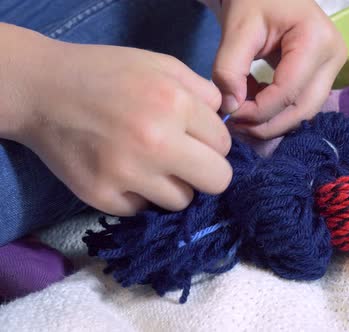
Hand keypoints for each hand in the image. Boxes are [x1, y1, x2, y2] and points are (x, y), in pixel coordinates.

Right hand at [17, 38, 231, 215]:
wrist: (43, 91)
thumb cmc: (109, 74)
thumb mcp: (162, 65)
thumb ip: (203, 92)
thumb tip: (226, 122)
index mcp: (175, 104)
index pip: (225, 145)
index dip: (213, 142)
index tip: (196, 138)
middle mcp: (155, 142)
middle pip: (217, 181)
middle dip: (207, 171)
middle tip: (187, 160)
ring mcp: (128, 174)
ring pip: (182, 201)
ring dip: (173, 185)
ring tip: (149, 163)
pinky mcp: (103, 197)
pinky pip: (144, 209)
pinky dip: (139, 194)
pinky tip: (123, 172)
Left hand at [213, 0, 347, 138]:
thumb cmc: (256, 0)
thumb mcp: (237, 28)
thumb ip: (228, 68)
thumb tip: (231, 108)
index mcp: (316, 40)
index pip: (287, 92)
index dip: (257, 111)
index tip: (229, 115)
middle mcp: (334, 57)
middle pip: (303, 109)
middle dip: (268, 124)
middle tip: (236, 125)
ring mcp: (333, 68)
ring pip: (304, 111)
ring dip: (272, 119)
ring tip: (243, 110)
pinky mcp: (325, 75)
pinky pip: (302, 103)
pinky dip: (277, 110)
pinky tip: (254, 99)